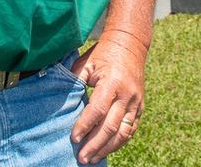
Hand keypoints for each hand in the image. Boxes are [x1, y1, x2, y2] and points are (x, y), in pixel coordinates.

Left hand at [69, 31, 146, 163]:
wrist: (130, 44)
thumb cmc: (103, 53)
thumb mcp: (86, 62)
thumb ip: (74, 80)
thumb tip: (60, 99)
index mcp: (112, 82)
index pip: (97, 110)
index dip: (85, 125)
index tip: (73, 138)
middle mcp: (127, 95)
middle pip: (111, 126)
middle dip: (95, 144)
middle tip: (81, 157)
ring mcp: (136, 103)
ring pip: (123, 133)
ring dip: (107, 148)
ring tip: (92, 158)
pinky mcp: (140, 107)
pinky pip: (131, 130)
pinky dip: (119, 142)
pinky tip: (107, 150)